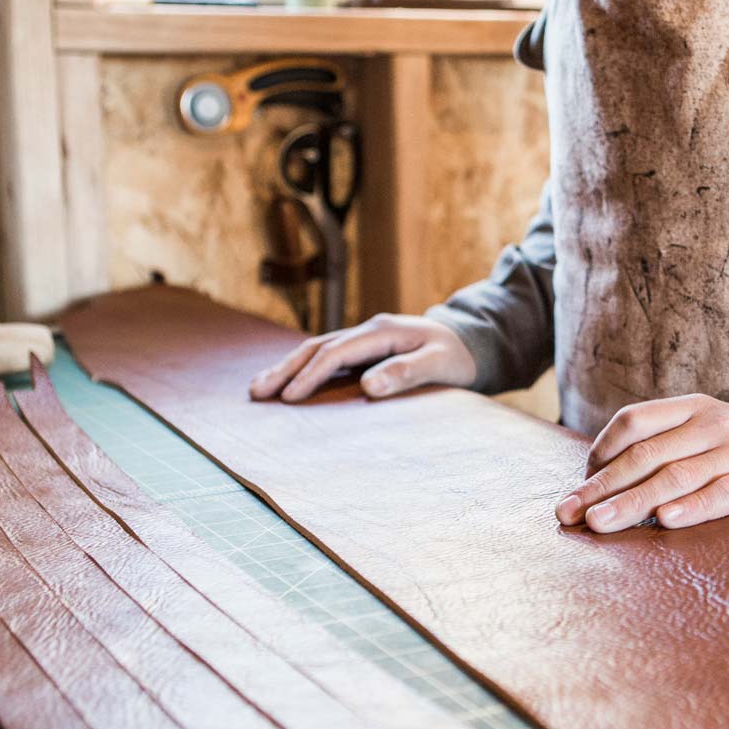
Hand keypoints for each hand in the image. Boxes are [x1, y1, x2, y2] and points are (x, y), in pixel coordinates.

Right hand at [248, 314, 477, 402]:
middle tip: (257, 392)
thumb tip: (367, 386)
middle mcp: (368, 330)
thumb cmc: (457, 356)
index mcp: (382, 331)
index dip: (311, 375)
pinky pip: (327, 357)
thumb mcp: (439, 364)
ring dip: (288, 368)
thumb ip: (406, 372)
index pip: (336, 353)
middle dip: (285, 369)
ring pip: (317, 349)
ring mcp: (364, 338)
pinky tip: (287, 383)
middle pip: (317, 347)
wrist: (471, 342)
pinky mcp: (365, 349)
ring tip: (259, 387)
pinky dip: (304, 369)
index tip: (289, 398)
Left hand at [556, 394, 728, 532]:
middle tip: (570, 515)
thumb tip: (597, 487)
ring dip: (634, 503)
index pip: (634, 422)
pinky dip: (694, 508)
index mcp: (694, 408)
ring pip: (679, 476)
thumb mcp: (703, 441)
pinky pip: (726, 493)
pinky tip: (666, 522)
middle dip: (603, 487)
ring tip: (602, 524)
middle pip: (648, 455)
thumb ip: (661, 452)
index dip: (600, 453)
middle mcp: (716, 422)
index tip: (578, 488)